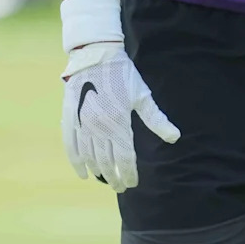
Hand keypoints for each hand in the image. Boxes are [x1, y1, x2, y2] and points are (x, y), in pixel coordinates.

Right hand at [61, 42, 179, 192]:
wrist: (95, 55)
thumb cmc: (123, 74)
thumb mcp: (142, 95)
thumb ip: (157, 119)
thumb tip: (175, 137)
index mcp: (119, 122)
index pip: (124, 158)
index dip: (129, 173)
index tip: (132, 183)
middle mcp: (99, 126)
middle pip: (107, 162)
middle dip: (115, 177)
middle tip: (120, 187)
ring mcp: (82, 123)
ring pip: (89, 157)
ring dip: (98, 172)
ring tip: (106, 181)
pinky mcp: (69, 119)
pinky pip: (71, 147)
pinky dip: (76, 163)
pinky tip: (83, 174)